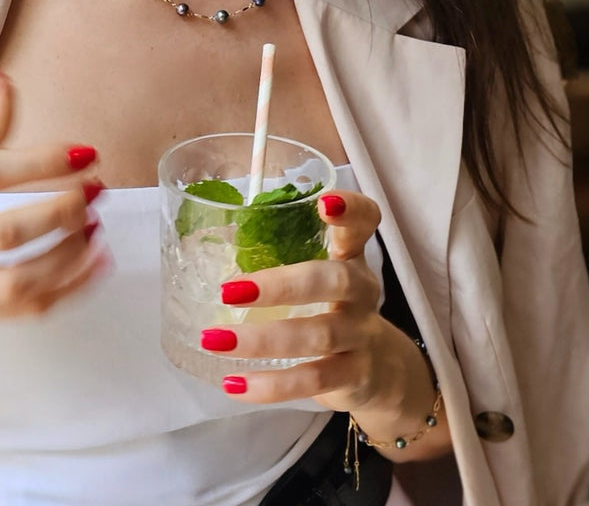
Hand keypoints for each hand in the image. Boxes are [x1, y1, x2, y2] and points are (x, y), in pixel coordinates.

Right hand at [0, 70, 106, 353]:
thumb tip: (5, 80)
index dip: (37, 160)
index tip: (84, 151)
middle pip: (1, 233)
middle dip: (59, 212)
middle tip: (95, 190)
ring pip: (14, 282)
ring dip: (68, 257)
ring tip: (99, 228)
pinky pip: (21, 311)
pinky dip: (65, 290)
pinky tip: (93, 265)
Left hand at [200, 191, 406, 413]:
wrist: (381, 372)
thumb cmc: (335, 308)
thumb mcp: (322, 276)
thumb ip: (283, 256)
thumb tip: (206, 246)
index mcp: (351, 257)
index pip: (364, 223)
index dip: (350, 211)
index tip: (324, 203)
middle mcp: (362, 292)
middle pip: (333, 281)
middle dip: (280, 285)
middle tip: (228, 291)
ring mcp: (361, 335)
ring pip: (317, 335)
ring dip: (261, 340)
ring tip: (214, 340)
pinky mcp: (353, 376)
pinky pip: (312, 380)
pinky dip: (271, 386)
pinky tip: (234, 384)